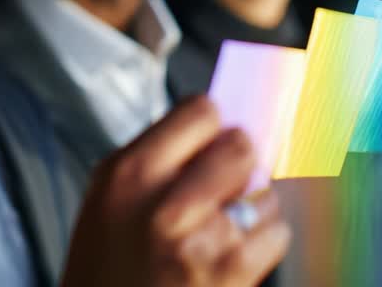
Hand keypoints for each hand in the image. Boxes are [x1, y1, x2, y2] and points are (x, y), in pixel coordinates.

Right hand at [60, 96, 290, 286]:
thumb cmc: (106, 267)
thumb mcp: (107, 198)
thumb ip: (155, 159)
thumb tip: (216, 130)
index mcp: (128, 173)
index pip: (200, 111)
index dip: (212, 127)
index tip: (210, 141)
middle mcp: (163, 202)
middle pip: (241, 146)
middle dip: (240, 161)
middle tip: (225, 181)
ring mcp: (201, 238)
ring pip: (264, 190)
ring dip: (252, 204)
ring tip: (221, 224)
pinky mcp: (231, 270)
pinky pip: (275, 233)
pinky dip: (262, 241)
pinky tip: (232, 252)